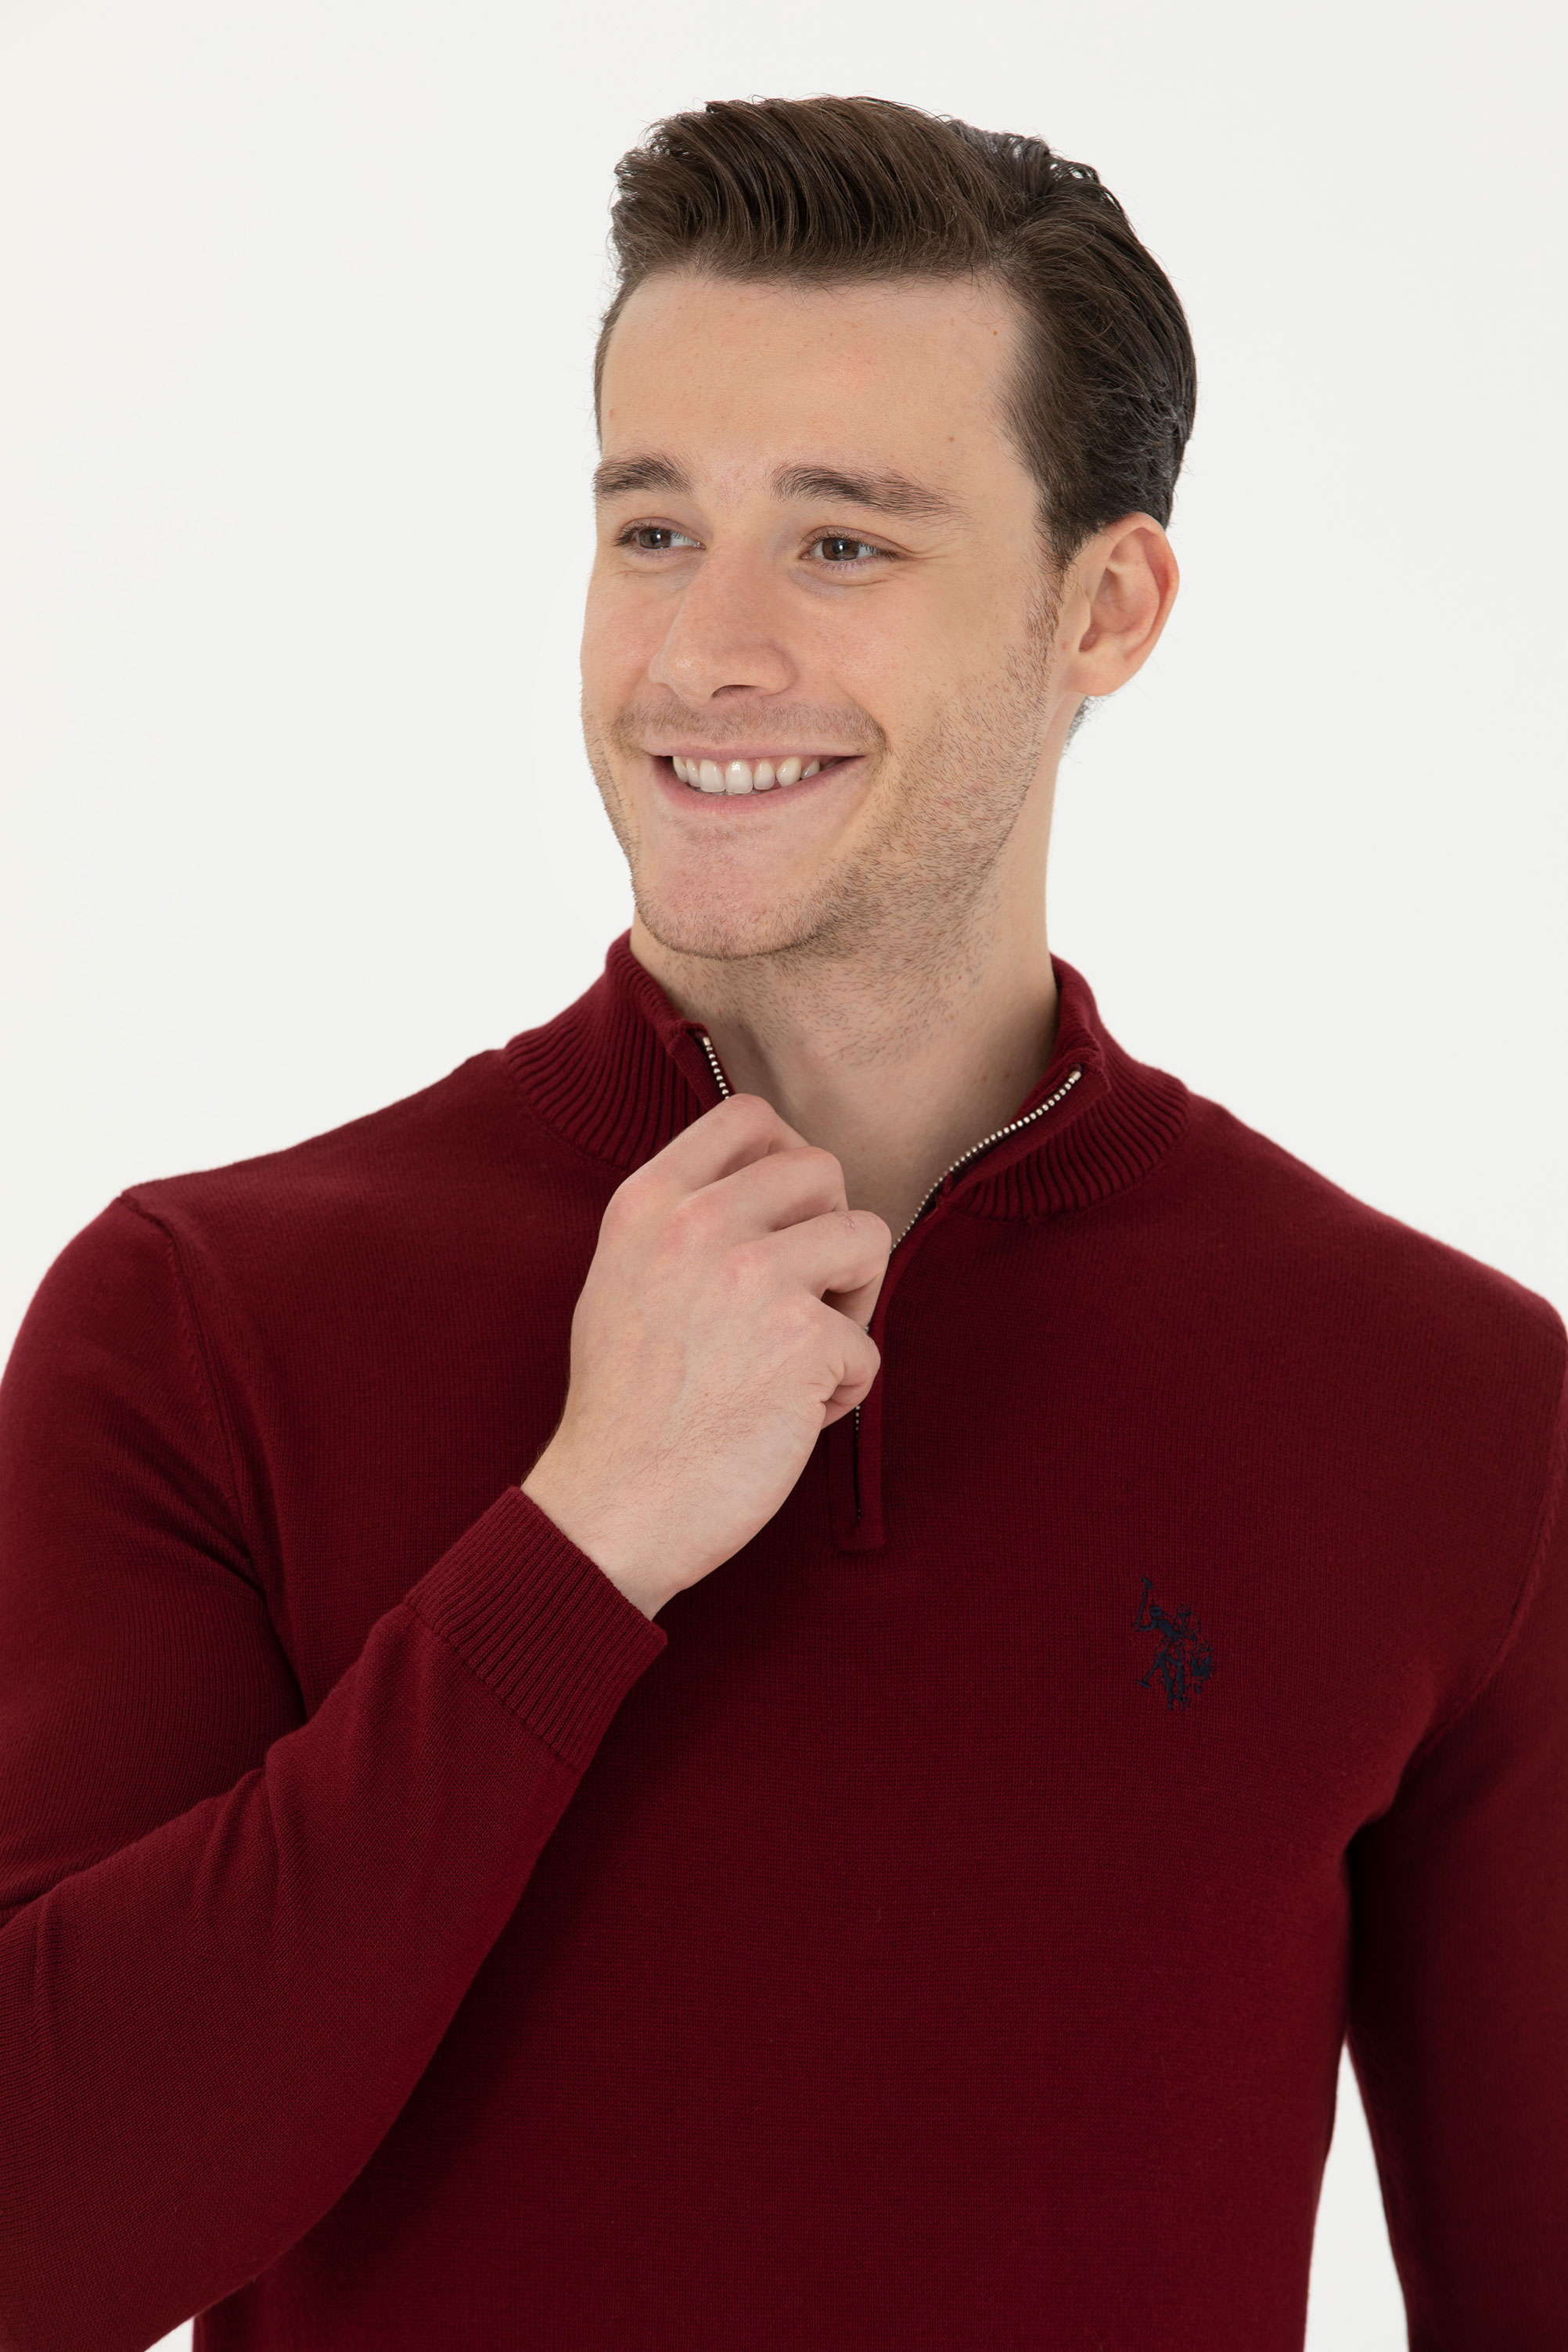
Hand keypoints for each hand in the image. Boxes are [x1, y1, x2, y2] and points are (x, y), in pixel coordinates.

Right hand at [522, 1094, 890, 1617]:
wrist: (613, 1507)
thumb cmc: (625, 1408)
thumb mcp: (622, 1280)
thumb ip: (683, 1224)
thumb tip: (770, 1186)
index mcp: (649, 1203)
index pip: (747, 1117)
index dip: (787, 1159)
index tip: (787, 1216)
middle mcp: (700, 1224)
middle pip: (823, 1169)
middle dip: (831, 1231)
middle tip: (804, 1298)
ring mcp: (756, 1277)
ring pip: (868, 1238)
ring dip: (853, 1303)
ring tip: (803, 1356)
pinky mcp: (807, 1339)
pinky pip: (869, 1345)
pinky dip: (843, 1389)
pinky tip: (788, 1418)